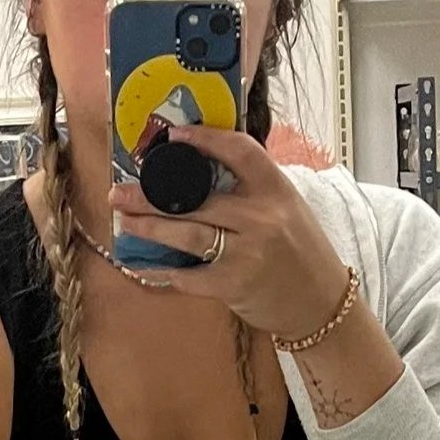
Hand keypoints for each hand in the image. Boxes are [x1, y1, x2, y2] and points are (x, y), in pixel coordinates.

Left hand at [109, 126, 352, 340]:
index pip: (239, 151)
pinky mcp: (235, 285)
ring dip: (150, 227)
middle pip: (197, 199)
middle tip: (120, 192)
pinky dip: (163, 270)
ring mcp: (248, 252)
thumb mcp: (287, 208)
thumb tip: (201, 172)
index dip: (205, 139)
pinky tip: (143, 263)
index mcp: (276, 189)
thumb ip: (252, 190)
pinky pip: (189, 275)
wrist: (320, 303)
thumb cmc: (300, 253)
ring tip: (125, 221)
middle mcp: (263, 217)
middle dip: (151, 196)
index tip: (172, 136)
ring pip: (187, 234)